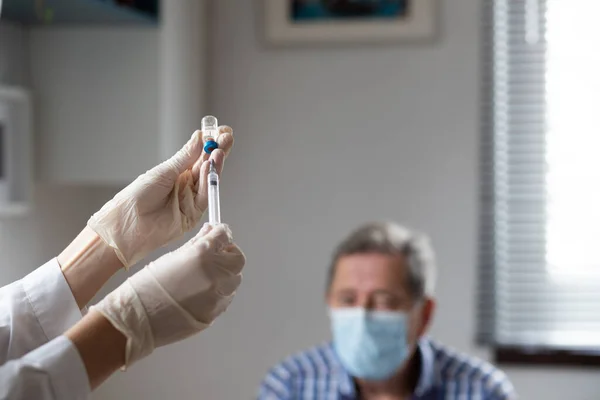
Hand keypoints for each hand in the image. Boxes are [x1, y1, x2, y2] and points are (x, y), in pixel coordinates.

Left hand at [88, 127, 233, 267]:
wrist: (129, 225)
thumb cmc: (138, 196)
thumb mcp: (163, 171)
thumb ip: (185, 157)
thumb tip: (200, 137)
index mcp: (176, 172)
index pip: (198, 154)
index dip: (210, 143)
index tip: (221, 130)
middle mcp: (186, 184)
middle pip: (207, 166)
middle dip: (218, 151)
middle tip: (227, 136)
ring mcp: (190, 199)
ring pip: (208, 179)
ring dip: (215, 164)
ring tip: (219, 150)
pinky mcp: (194, 214)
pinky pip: (205, 195)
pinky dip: (209, 180)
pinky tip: (211, 166)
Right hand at [89, 223, 244, 367]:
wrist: (137, 319)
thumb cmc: (146, 287)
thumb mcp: (170, 256)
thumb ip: (196, 243)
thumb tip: (209, 233)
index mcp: (202, 255)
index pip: (224, 236)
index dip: (222, 233)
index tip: (220, 234)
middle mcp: (215, 275)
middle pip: (237, 259)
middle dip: (229, 255)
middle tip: (216, 255)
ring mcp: (217, 296)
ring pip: (234, 280)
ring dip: (225, 274)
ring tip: (204, 277)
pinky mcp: (216, 313)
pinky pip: (225, 297)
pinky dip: (219, 292)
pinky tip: (200, 293)